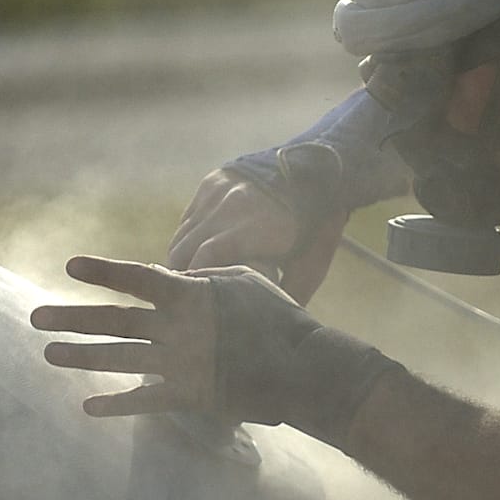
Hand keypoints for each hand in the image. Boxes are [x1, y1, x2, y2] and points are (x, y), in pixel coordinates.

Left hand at [32, 254, 401, 445]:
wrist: (302, 368)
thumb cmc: (278, 318)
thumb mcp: (244, 280)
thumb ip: (205, 276)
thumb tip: (179, 276)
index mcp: (189, 295)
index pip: (136, 277)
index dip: (102, 271)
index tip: (70, 267)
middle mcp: (175, 329)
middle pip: (113, 320)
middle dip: (71, 318)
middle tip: (35, 317)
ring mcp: (178, 364)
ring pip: (119, 358)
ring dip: (80, 356)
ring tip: (49, 354)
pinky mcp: (188, 396)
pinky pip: (144, 401)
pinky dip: (116, 404)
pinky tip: (89, 406)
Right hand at [167, 168, 347, 304]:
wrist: (318, 170)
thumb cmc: (317, 226)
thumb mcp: (311, 263)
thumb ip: (288, 294)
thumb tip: (267, 329)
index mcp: (256, 227)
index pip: (206, 259)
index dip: (195, 285)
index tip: (194, 309)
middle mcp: (231, 206)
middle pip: (186, 250)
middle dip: (182, 279)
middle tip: (183, 306)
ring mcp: (218, 192)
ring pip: (182, 236)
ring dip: (180, 262)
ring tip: (185, 289)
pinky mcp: (210, 184)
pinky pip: (187, 221)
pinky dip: (185, 242)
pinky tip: (192, 261)